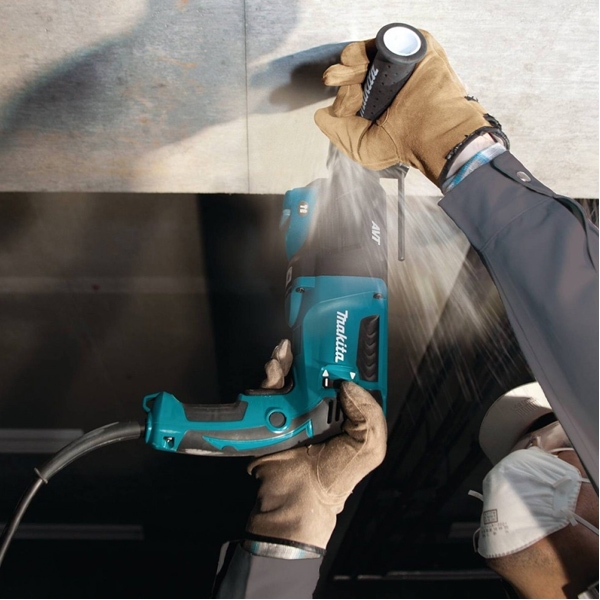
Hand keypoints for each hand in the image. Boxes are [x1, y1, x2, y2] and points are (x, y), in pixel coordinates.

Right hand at [245, 339, 386, 549]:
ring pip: (291, 373)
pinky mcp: (271, 410)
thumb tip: (349, 384)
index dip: (348, 356)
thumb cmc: (333, 478)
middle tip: (312, 336)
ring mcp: (295, 406)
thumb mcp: (368, 449)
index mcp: (346, 412)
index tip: (346, 335)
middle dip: (314, 351)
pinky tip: (274, 367)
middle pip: (317, 368)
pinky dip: (270, 373)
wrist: (295, 498)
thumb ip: (370, 416)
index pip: (348, 376)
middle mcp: (321, 405)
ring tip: (286, 352)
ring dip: (288, 359)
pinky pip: (269, 386)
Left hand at [314, 29, 507, 186]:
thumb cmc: (400, 145)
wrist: (430, 130)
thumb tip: (320, 114)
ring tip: (344, 73)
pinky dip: (363, 50)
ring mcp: (397, 66)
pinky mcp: (409, 48)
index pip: (350, 93)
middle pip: (353, 72)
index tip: (344, 109)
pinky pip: (381, 41)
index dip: (342, 98)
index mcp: (376, 106)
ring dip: (347, 64)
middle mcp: (385, 85)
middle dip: (339, 75)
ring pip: (362, 56)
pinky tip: (357, 62)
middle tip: (332, 79)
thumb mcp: (359, 147)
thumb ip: (337, 131)